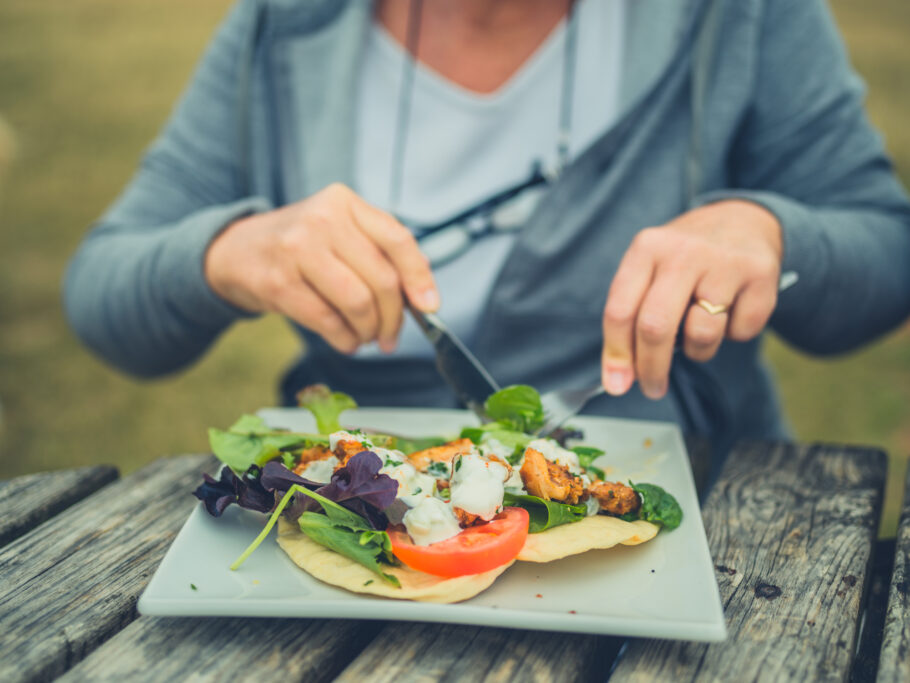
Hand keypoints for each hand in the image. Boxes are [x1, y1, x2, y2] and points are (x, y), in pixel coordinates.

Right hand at [204, 183, 438, 353]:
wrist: (236, 251)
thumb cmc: (300, 247)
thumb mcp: (339, 232)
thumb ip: (378, 253)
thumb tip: (422, 296)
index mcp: (346, 203)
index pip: (398, 240)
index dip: (420, 278)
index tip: (430, 306)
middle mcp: (323, 219)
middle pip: (381, 279)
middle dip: (394, 317)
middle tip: (390, 336)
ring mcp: (298, 248)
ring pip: (357, 302)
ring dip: (368, 330)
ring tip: (366, 337)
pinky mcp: (279, 282)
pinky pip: (328, 321)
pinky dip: (344, 339)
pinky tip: (346, 340)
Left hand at [601, 200, 782, 398]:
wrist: (745, 221)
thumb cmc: (687, 258)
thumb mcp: (651, 269)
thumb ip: (632, 315)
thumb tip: (620, 376)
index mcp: (646, 248)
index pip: (620, 311)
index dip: (616, 354)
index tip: (617, 384)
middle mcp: (683, 251)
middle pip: (655, 327)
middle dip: (651, 368)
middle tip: (653, 387)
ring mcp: (724, 262)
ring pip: (701, 335)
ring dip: (698, 350)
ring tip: (699, 330)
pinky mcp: (760, 276)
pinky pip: (741, 332)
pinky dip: (734, 333)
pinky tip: (732, 309)